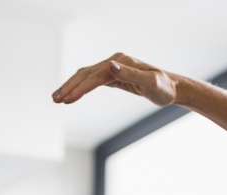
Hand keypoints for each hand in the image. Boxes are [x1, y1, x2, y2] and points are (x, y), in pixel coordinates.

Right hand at [52, 53, 176, 106]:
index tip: (67, 100)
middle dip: (69, 87)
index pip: (95, 76)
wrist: (171, 87)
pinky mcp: (113, 75)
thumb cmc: (163, 88)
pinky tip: (71, 94)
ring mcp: (113, 68)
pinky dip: (79, 86)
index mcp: (120, 62)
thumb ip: (130, 74)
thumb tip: (110, 65)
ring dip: (70, 86)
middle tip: (55, 100)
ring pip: (85, 76)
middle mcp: (114, 62)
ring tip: (56, 98)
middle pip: (86, 74)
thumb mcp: (150, 83)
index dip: (80, 88)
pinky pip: (91, 80)